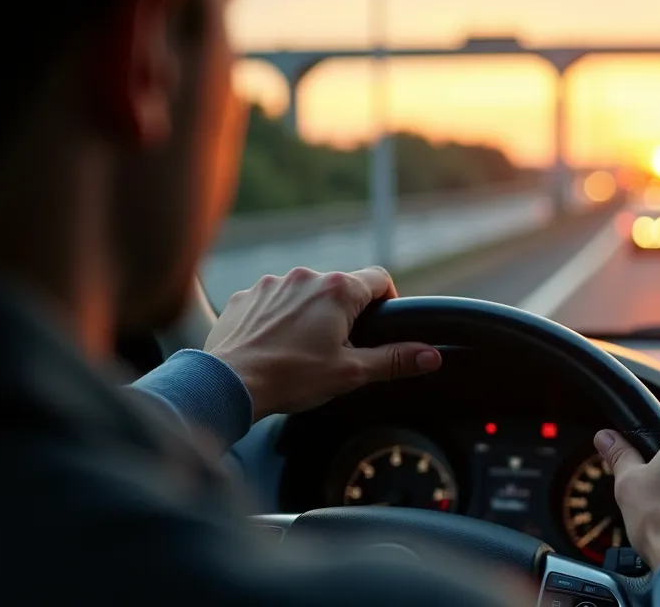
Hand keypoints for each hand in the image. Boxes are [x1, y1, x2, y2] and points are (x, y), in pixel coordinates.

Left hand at [205, 266, 441, 419]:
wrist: (228, 383)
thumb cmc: (291, 378)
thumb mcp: (351, 373)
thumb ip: (394, 360)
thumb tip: (431, 355)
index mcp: (338, 290)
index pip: (379, 279)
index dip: (387, 300)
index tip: (381, 325)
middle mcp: (306, 276)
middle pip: (341, 287)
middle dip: (345, 313)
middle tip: (340, 349)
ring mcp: (273, 283)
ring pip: (305, 293)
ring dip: (310, 314)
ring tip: (302, 350)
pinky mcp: (246, 296)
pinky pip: (273, 300)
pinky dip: (278, 318)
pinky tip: (274, 346)